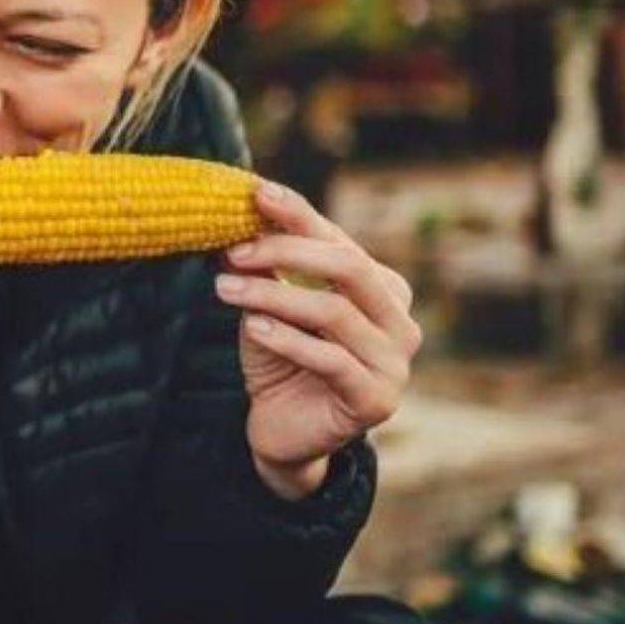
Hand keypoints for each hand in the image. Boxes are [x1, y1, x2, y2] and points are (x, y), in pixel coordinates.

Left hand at [217, 181, 420, 499]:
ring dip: (273, 295)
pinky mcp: (376, 399)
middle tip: (233, 251)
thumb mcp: (271, 304)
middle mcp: (400, 321)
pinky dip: (287, 339)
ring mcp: (395, 363)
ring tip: (224, 289)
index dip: (298, 216)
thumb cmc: (280, 358)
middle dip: (286, 252)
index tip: (256, 194)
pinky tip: (252, 327)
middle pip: (348, 268)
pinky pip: (331, 359)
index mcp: (383, 289)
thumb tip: (240, 214)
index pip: (340, 241)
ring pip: (334, 312)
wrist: (282, 429)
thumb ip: (268, 266)